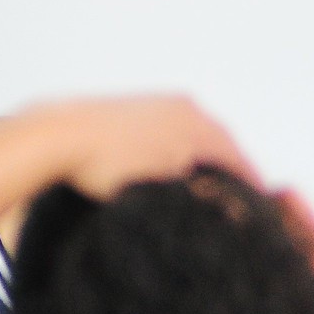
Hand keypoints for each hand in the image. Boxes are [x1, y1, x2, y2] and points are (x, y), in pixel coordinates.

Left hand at [36, 95, 261, 199]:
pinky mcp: (136, 105)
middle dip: (228, 172)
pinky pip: (171, 130)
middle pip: (220, 145)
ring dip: (202, 160)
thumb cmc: (107, 165)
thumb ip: (202, 196)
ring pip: (194, 136)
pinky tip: (167, 168)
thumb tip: (233, 211)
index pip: (239, 161)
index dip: (250, 189)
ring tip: (200, 189)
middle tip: (232, 202)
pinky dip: (178, 150)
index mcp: (199, 124)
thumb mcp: (163, 190)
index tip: (257, 211)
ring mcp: (160, 102)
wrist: (56, 136)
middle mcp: (186, 107)